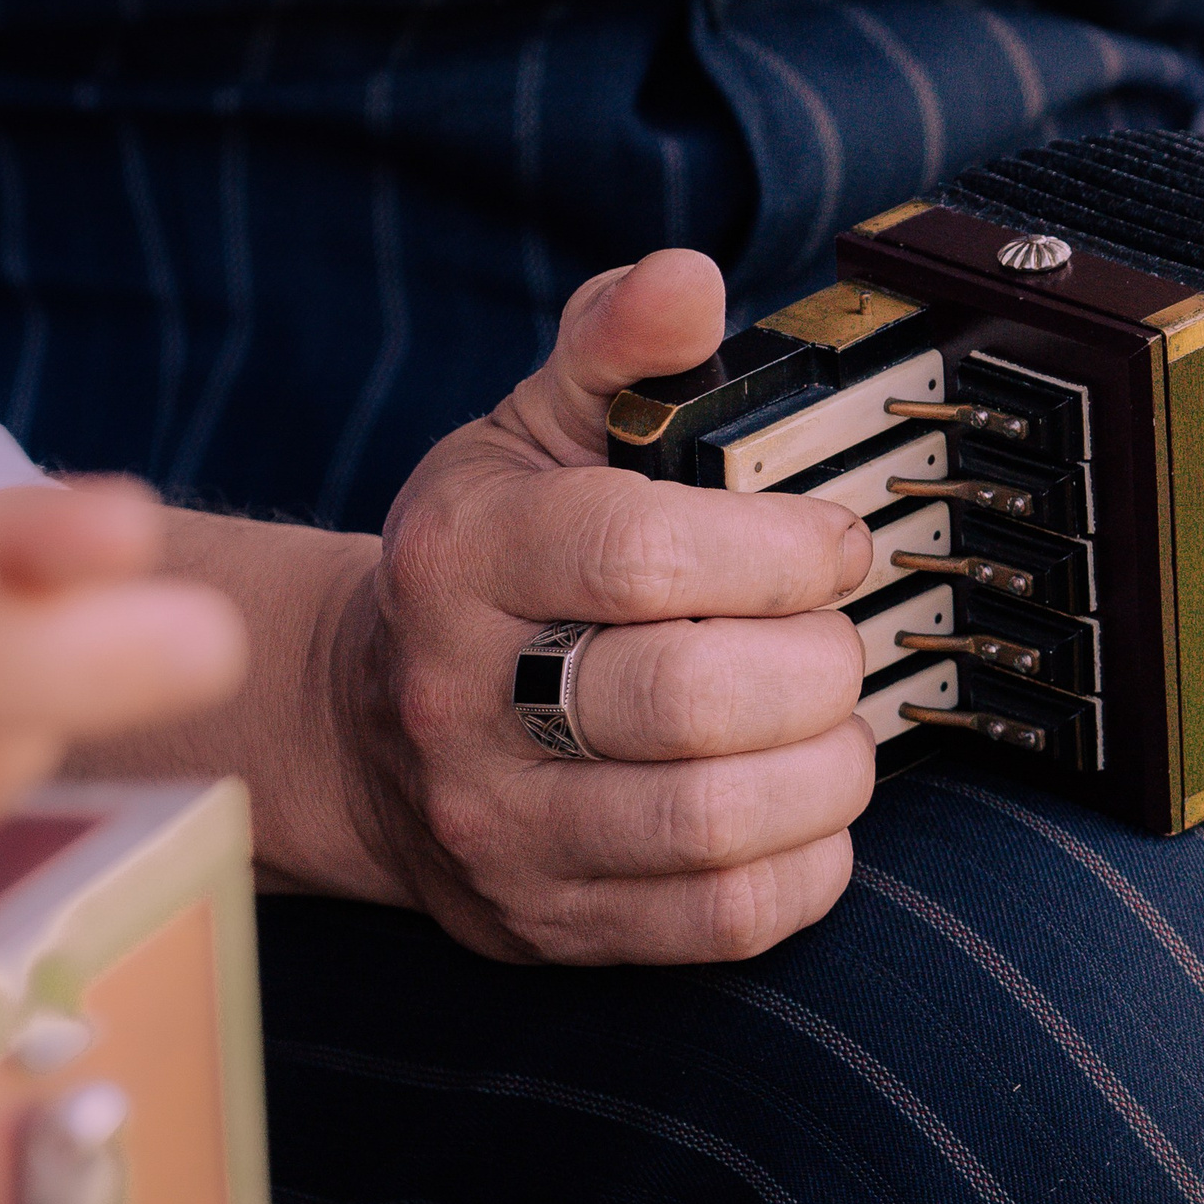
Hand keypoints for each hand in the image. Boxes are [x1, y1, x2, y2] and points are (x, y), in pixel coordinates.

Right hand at [316, 250, 877, 963]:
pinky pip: (722, 919)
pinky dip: (807, 862)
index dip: (777, 547)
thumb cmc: (487, 566)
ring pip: (714, 820)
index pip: (639, 552)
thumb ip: (615, 350)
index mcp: (461, 556)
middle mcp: (459, 698)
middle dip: (816, 663)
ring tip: (831, 722)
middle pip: (691, 698)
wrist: (369, 728)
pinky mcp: (546, 922)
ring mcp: (498, 826)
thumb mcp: (529, 431)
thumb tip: (690, 281)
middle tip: (834, 639)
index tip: (830, 542)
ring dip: (827, 767)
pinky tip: (802, 806)